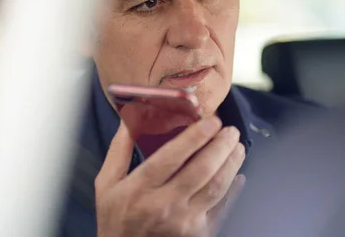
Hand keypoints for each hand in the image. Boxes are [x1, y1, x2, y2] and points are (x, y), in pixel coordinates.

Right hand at [95, 117, 245, 236]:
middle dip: (220, 147)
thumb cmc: (114, 217)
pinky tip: (238, 175)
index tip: (210, 121)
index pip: (171, 158)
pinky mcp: (195, 232)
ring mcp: (183, 221)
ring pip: (215, 189)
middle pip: (200, 171)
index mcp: (139, 189)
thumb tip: (131, 119)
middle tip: (230, 130)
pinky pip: (220, 208)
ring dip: (230, 165)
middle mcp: (164, 205)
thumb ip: (119, 150)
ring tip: (237, 147)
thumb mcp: (106, 183)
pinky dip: (233, 190)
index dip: (194, 137)